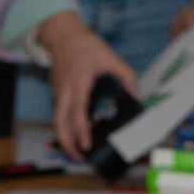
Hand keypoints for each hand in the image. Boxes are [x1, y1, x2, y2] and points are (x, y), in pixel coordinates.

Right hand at [37, 12, 140, 158]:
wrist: (63, 36)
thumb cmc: (86, 46)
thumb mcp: (110, 57)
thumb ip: (126, 76)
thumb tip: (137, 96)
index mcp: (79, 81)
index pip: (78, 109)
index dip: (81, 128)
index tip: (86, 144)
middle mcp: (65, 90)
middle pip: (60, 121)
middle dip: (67, 142)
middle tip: (79, 157)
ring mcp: (59, 93)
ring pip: (57, 120)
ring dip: (65, 138)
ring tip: (77, 152)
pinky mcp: (57, 94)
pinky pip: (60, 114)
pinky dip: (67, 127)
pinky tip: (80, 134)